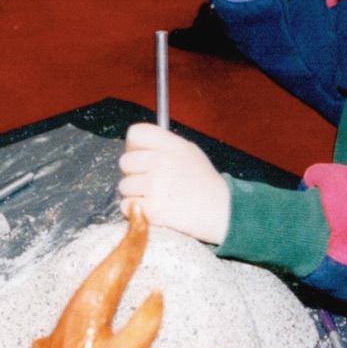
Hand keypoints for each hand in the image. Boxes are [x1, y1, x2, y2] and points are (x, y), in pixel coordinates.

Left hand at [118, 123, 229, 244]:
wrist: (222, 213)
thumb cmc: (204, 185)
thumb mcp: (191, 153)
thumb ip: (165, 146)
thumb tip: (134, 147)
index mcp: (174, 146)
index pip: (136, 133)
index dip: (134, 146)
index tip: (140, 156)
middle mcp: (163, 162)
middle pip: (125, 162)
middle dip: (134, 173)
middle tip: (151, 182)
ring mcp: (157, 186)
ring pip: (124, 186)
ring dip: (135, 194)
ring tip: (156, 198)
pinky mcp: (154, 209)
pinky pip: (126, 206)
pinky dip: (135, 211)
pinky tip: (153, 210)